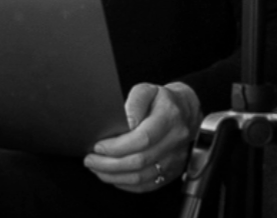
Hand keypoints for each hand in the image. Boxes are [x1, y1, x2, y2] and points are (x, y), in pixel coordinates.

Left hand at [83, 81, 200, 192]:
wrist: (186, 113)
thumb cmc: (162, 101)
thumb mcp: (147, 90)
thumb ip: (134, 103)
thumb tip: (125, 122)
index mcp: (169, 118)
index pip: (142, 139)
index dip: (117, 146)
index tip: (99, 146)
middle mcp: (174, 141)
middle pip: (140, 161)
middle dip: (110, 164)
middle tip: (90, 160)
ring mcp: (174, 159)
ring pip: (142, 176)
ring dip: (114, 176)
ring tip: (96, 169)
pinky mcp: (171, 172)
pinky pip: (147, 185)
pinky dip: (127, 184)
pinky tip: (113, 177)